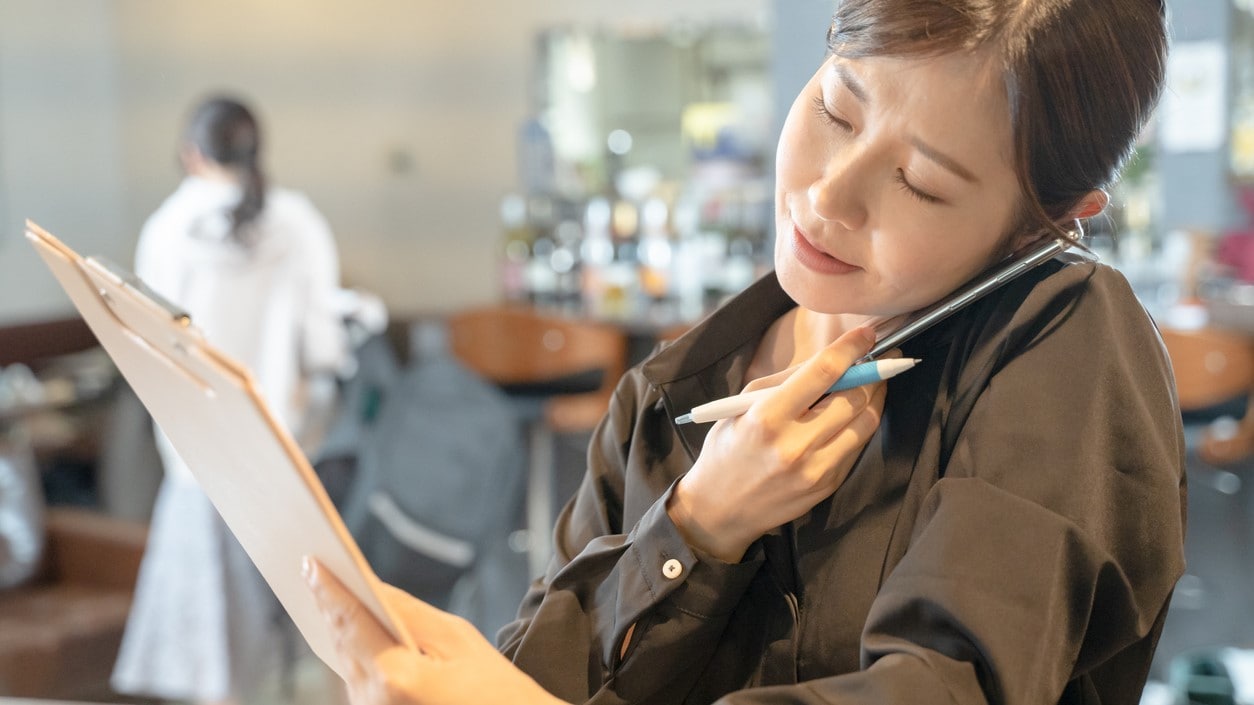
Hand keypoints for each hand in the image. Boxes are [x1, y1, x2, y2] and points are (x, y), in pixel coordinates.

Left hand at [304, 557, 567, 704]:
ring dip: (337, 629)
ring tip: (323, 592)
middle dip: (328, 606)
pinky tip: (348, 629)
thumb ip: (410, 612)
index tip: (311, 563)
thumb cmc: (496, 690)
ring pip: (346, 664)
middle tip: (310, 568)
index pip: (351, 622)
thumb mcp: (459, 639)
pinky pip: (358, 681)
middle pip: (342, 644)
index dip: (328, 589)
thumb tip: (374, 588)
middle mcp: (372, 703)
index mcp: (394, 677)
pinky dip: (352, 652)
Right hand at [667, 326, 886, 561]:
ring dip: (875, 397)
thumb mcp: (743, 406)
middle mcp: (795, 445)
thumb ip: (786, 381)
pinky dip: (861, 424)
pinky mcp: (827, 486)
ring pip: (866, 423)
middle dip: (872, 372)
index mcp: (768, 418)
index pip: (823, 373)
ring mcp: (815, 470)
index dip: (851, 349)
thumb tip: (831, 359)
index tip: (867, 335)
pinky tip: (854, 413)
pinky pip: (857, 446)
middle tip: (877, 359)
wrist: (719, 509)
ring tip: (872, 383)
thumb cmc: (729, 449)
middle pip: (853, 397)